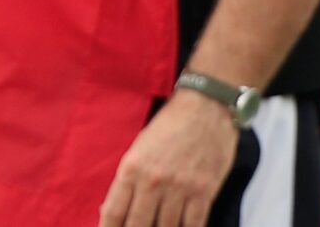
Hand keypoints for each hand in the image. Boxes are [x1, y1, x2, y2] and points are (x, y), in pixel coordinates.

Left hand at [98, 89, 239, 226]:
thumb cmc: (171, 125)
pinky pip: (193, 224)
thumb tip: (113, 213)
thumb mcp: (140, 148)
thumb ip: (128, 181)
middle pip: (136, 226)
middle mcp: (153, 181)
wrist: (208, 104)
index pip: (112, 214)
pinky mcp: (204, 190)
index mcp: (132, 169)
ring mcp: (180, 187)